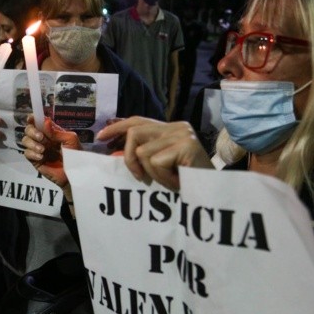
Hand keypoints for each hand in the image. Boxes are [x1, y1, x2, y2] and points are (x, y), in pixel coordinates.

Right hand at [20, 115, 80, 187]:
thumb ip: (57, 131)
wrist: (75, 173)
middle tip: (41, 137)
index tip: (31, 118)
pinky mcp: (35, 160)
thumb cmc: (75, 155)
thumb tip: (45, 121)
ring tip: (43, 149)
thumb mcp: (70, 140)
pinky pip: (26, 153)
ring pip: (25, 140)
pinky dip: (32, 153)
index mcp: (51, 132)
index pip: (39, 122)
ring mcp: (38, 149)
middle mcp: (43, 139)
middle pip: (28, 129)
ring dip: (32, 143)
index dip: (33, 119)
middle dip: (32, 131)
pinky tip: (41, 157)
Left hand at [97, 117, 211, 190]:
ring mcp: (182, 134)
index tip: (101, 136)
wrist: (212, 193)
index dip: (117, 127)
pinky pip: (155, 163)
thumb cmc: (186, 182)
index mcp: (170, 128)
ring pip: (142, 152)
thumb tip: (114, 153)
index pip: (138, 120)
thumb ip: (143, 154)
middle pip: (135, 132)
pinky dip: (162, 178)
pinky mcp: (186, 145)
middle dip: (128, 157)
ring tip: (170, 181)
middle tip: (139, 177)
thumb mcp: (161, 165)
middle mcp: (176, 126)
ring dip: (152, 174)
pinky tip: (177, 182)